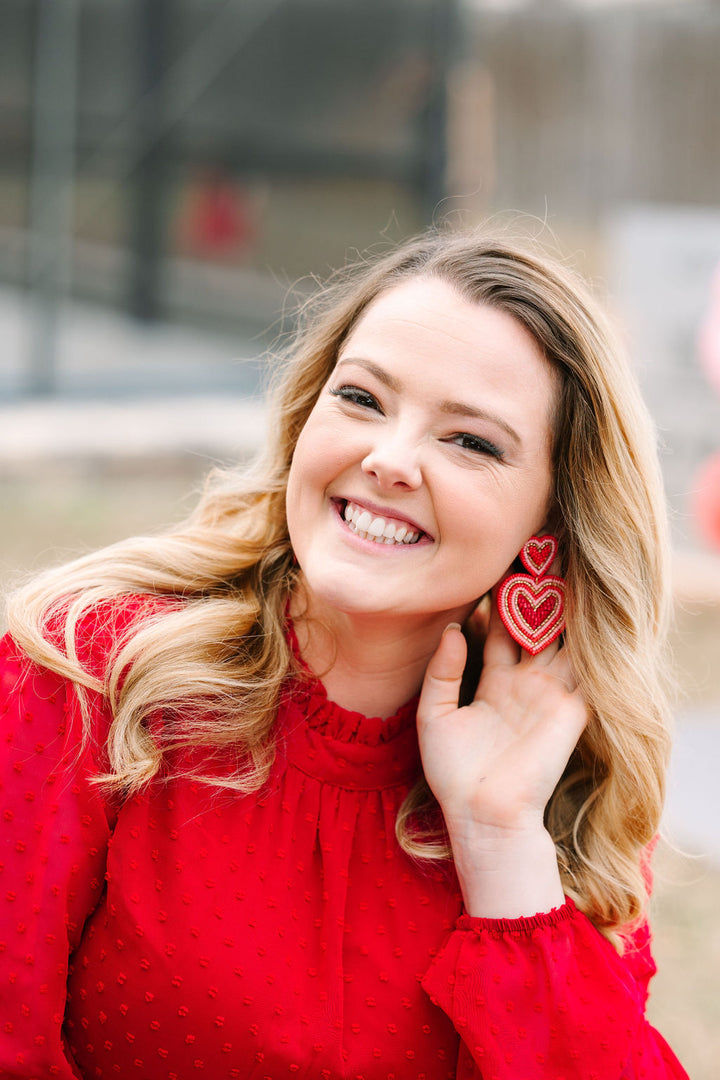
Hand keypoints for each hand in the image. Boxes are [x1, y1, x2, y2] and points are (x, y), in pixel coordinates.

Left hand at [416, 596, 587, 915]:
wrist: (482, 815)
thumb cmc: (454, 773)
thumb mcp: (435, 715)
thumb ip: (442, 672)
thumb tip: (450, 629)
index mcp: (495, 684)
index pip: (501, 631)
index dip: (499, 602)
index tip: (495, 568)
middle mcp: (526, 684)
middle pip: (536, 628)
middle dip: (536, 595)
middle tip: (533, 554)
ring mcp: (551, 695)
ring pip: (562, 641)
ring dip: (564, 609)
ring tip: (559, 567)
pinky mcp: (571, 710)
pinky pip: (584, 668)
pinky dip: (586, 640)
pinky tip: (583, 608)